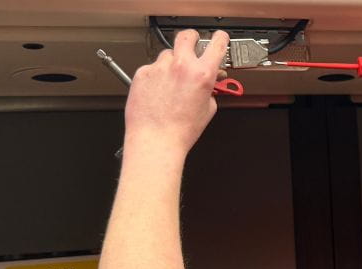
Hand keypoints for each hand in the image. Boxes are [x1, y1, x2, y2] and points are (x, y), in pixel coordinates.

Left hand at [125, 30, 228, 155]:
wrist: (156, 140)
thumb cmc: (180, 131)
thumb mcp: (207, 110)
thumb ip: (209, 90)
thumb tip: (209, 83)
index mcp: (202, 74)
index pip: (216, 44)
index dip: (219, 38)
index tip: (218, 38)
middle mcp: (181, 66)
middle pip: (186, 36)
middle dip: (191, 38)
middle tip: (192, 45)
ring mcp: (159, 67)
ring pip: (167, 54)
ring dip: (172, 63)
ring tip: (172, 82)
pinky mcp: (142, 73)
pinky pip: (152, 68)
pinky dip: (156, 76)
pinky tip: (158, 92)